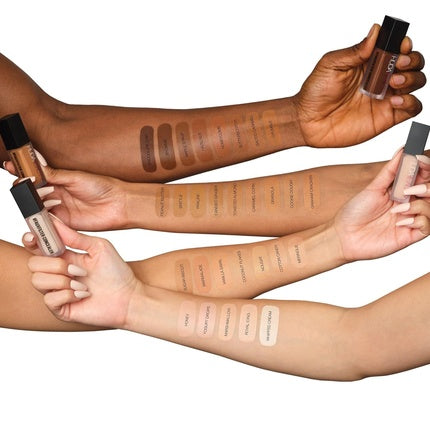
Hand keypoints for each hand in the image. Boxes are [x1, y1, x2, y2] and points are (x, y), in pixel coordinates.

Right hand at [4, 152, 128, 230]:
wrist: (120, 204)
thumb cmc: (103, 187)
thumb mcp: (76, 178)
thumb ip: (54, 175)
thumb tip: (34, 169)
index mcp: (59, 180)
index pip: (36, 176)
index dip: (23, 172)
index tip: (11, 165)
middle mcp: (56, 195)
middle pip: (32, 194)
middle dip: (25, 189)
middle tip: (24, 186)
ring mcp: (59, 210)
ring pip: (37, 208)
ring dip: (33, 204)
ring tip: (37, 198)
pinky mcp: (65, 224)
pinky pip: (48, 223)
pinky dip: (41, 219)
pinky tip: (40, 214)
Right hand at [28, 219, 140, 327]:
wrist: (129, 297)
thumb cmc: (117, 272)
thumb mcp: (98, 247)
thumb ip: (75, 237)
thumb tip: (54, 221)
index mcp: (65, 256)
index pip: (37, 247)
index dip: (32, 240)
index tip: (34, 236)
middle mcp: (57, 273)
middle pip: (33, 263)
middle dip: (54, 264)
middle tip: (77, 269)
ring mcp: (57, 291)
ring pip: (37, 280)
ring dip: (63, 281)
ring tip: (83, 284)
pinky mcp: (60, 308)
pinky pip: (49, 299)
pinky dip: (68, 295)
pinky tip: (83, 295)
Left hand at [295, 24, 425, 147]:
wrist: (306, 121)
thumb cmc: (315, 92)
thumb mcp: (331, 65)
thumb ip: (355, 51)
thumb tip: (376, 31)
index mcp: (369, 63)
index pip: (397, 48)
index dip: (403, 44)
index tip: (400, 46)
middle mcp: (380, 78)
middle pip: (412, 63)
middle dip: (412, 60)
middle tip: (397, 64)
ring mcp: (384, 98)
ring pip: (416, 82)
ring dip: (412, 78)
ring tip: (394, 82)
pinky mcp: (385, 118)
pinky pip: (412, 108)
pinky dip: (411, 102)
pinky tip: (395, 101)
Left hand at [334, 151, 429, 260]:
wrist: (343, 235)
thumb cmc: (354, 213)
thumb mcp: (372, 188)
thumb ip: (390, 171)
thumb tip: (403, 150)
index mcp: (401, 191)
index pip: (423, 176)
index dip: (426, 166)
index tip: (419, 159)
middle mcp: (409, 204)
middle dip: (428, 187)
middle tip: (408, 190)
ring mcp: (410, 220)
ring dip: (419, 206)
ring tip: (397, 210)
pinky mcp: (410, 235)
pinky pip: (428, 226)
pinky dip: (419, 221)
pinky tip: (399, 223)